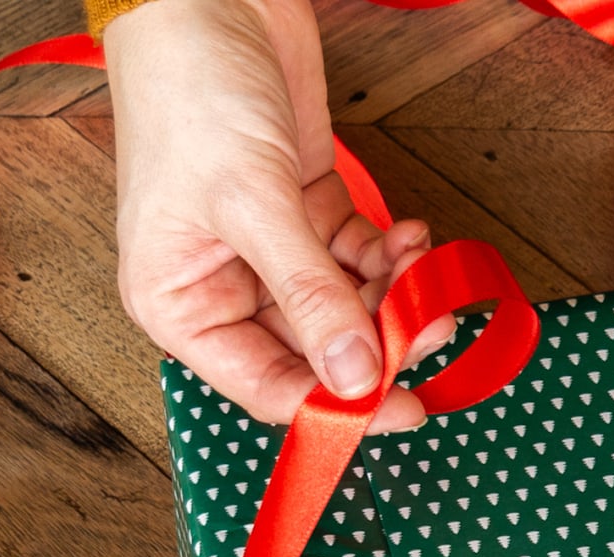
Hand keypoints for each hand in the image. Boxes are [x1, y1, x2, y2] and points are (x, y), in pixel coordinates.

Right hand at [104, 0, 449, 428]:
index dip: (336, 405)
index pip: (266, 387)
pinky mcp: (304, 210)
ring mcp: (267, 250)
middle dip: (378, 342)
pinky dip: (389, 254)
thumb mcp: (252, 202)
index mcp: (181, 305)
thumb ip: (309, 295)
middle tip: (432, 329)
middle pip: (315, 350)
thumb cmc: (190, 93)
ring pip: (345, 306)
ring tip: (424, 270)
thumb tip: (356, 377)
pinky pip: (356, 257)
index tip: (404, 407)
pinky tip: (411, 236)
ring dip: (392, 297)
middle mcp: (222, 287)